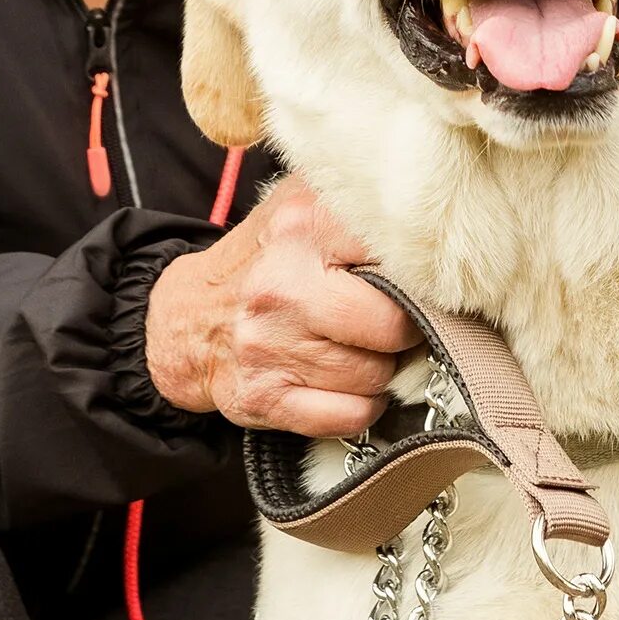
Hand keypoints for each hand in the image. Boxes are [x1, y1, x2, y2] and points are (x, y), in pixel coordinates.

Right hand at [144, 176, 415, 436]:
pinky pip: (350, 416)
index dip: (419, 271)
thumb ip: (358, 203)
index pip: (394, 251)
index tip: (418, 277)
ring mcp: (270, 346)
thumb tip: (428, 220)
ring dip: (381, 367)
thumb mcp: (302, 206)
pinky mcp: (265, 397)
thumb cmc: (266, 261)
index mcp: (300, 226)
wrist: (190, 317)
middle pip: (391, 325)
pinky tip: (347, 383)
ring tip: (360, 347)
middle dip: (403, 328)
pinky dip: (361, 405)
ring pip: (375, 375)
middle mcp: (282, 286)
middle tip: (392, 319)